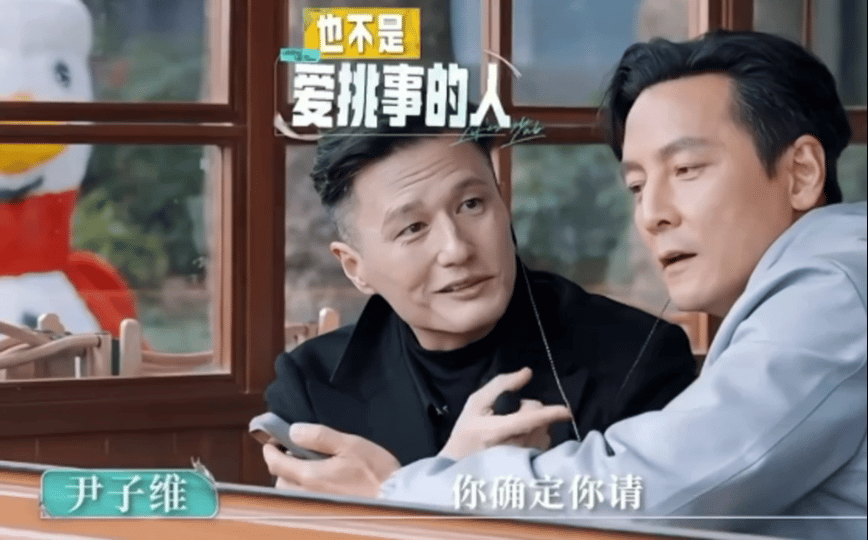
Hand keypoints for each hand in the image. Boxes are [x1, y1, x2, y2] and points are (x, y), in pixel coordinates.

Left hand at [262, 423, 400, 497]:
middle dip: (281, 464)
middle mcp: (307, 495)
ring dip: (292, 478)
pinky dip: (303, 490)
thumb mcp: (349, 444)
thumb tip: (293, 431)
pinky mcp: (325, 512)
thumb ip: (319, 437)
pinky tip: (321, 481)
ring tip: (309, 465)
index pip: (276, 463)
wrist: (395, 498)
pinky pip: (303, 500)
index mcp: (310, 476)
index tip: (272, 440)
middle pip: (279, 480)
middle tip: (294, 450)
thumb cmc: (376, 471)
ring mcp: (316, 505)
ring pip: (290, 493)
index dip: (270, 449)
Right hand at [440, 367, 572, 460]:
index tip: (566, 411)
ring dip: (536, 426)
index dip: (549, 414)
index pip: (530, 420)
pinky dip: (537, 439)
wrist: (460, 467)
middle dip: (531, 412)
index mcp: (498, 431)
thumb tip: (527, 372)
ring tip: (515, 431)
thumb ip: (500, 385)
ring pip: (545, 432)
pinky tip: (521, 443)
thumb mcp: (476, 404)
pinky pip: (544, 445)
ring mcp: (523, 460)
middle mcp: (515, 448)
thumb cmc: (467, 433)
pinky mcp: (530, 468)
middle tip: (512, 416)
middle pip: (540, 420)